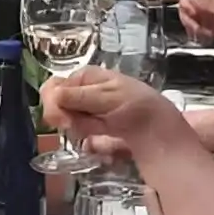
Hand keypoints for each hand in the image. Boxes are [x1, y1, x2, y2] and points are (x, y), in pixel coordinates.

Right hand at [39, 66, 189, 155]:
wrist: (160, 128)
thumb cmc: (136, 105)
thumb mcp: (107, 97)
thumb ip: (78, 97)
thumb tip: (53, 95)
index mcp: (85, 77)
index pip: (54, 86)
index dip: (53, 103)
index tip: (61, 119)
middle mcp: (83, 91)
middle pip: (57, 105)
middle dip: (66, 118)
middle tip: (85, 127)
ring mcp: (88, 110)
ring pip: (67, 121)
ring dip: (79, 128)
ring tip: (101, 130)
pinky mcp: (94, 128)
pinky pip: (79, 132)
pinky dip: (86, 137)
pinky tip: (99, 137)